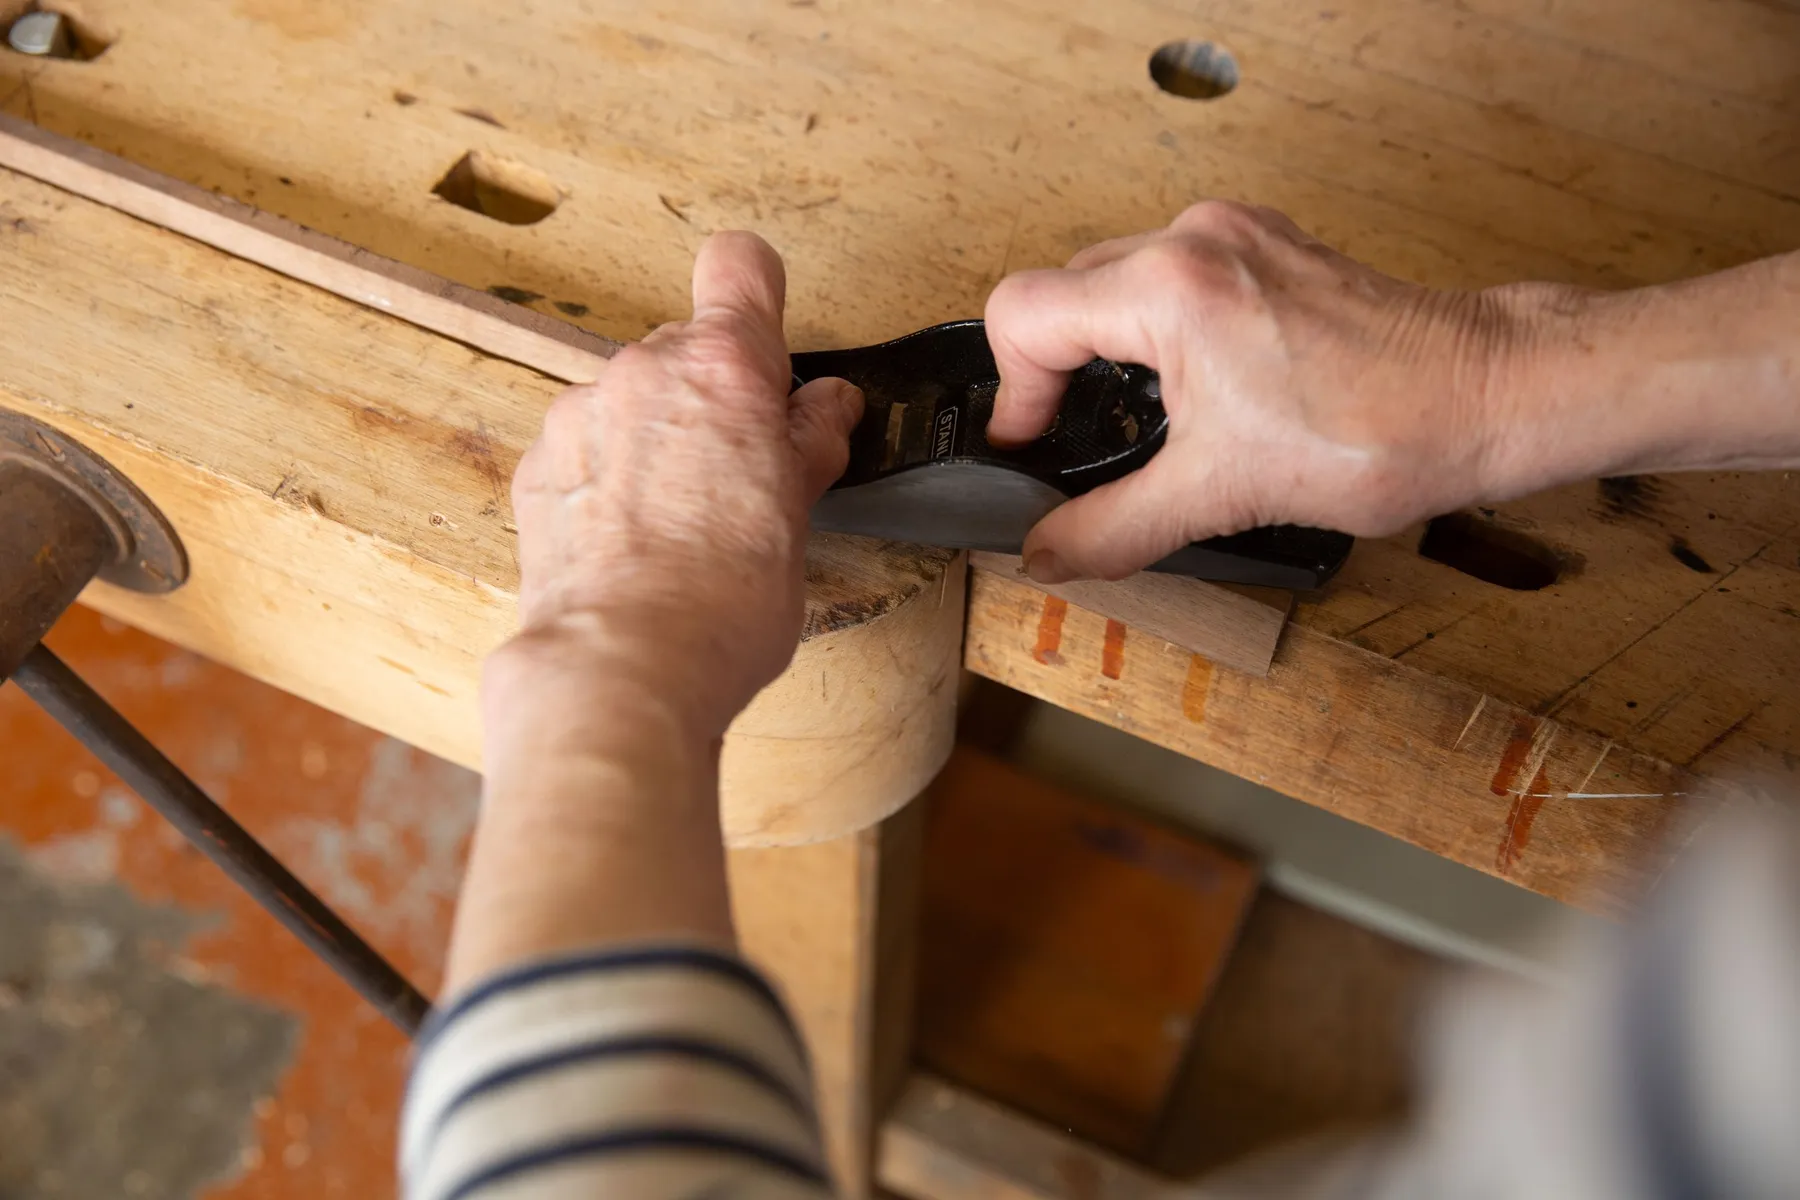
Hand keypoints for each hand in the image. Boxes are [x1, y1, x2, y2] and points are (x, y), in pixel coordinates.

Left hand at [492, 231, 862, 742]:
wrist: (624, 664)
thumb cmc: (722, 601)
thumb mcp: (799, 513)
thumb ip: (811, 440)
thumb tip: (828, 406)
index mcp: (723, 366)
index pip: (741, 264)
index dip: (759, 295)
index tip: (768, 346)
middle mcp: (642, 370)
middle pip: (687, 349)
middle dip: (715, 399)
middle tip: (744, 478)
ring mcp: (580, 416)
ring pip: (633, 402)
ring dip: (659, 441)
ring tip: (683, 526)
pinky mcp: (537, 468)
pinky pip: (587, 450)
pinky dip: (610, 481)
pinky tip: (634, 544)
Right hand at [984, 201, 1540, 581]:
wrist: (1489, 396)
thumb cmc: (1380, 432)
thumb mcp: (1223, 495)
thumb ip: (1113, 528)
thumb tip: (1044, 553)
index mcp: (1169, 288)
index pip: (1023, 313)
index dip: (1014, 391)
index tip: (1035, 445)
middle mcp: (1195, 239)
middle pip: (1065, 292)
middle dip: (1059, 373)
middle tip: (1080, 443)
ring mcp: (1236, 235)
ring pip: (1117, 281)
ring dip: (1111, 352)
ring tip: (1145, 423)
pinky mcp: (1269, 247)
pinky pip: (1174, 276)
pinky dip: (1161, 331)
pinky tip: (1199, 393)